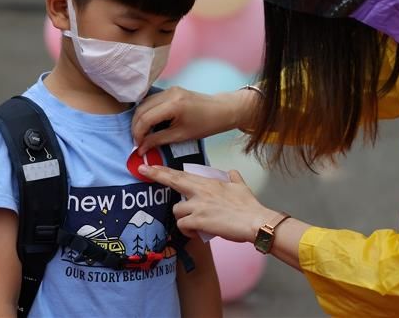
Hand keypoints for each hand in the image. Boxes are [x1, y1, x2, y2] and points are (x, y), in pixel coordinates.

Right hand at [132, 87, 256, 153]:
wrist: (222, 110)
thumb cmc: (206, 124)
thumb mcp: (180, 136)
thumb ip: (158, 140)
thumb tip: (141, 148)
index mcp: (173, 105)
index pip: (145, 118)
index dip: (138, 134)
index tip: (138, 146)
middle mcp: (169, 94)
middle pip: (141, 109)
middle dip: (136, 127)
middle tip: (138, 142)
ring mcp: (169, 89)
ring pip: (144, 104)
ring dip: (140, 119)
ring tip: (142, 134)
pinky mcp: (171, 90)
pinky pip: (152, 100)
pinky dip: (147, 112)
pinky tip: (149, 124)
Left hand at [138, 164, 276, 243]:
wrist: (255, 221)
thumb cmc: (248, 206)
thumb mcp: (240, 186)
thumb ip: (233, 177)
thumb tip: (231, 172)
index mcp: (208, 183)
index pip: (182, 174)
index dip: (164, 170)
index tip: (150, 165)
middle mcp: (200, 191)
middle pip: (173, 181)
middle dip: (156, 175)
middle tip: (143, 171)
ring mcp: (198, 206)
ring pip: (177, 210)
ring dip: (182, 218)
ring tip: (194, 224)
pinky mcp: (199, 221)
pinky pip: (183, 226)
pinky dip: (188, 231)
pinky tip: (197, 233)